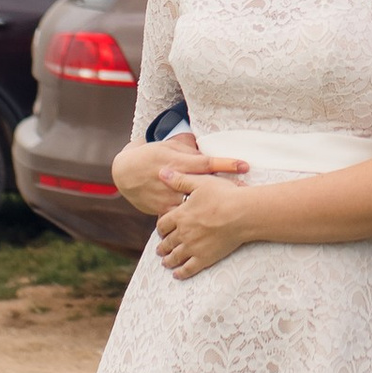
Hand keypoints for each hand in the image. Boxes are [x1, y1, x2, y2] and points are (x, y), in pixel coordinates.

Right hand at [115, 129, 249, 220]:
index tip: (245, 166)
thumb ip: (189, 146)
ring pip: (193, 207)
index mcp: (179, 162)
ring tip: (230, 215)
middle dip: (225, 191)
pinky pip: (180, 219)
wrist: (125, 173)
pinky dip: (191, 222)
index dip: (226, 164)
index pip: (206, 163)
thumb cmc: (152, 155)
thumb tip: (206, 142)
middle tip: (246, 195)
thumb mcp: (169, 146)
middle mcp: (174, 181)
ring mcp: (167, 198)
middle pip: (204, 188)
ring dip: (210, 210)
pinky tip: (206, 230)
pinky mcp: (161, 210)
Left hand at [157, 163, 255, 280]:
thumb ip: (179, 180)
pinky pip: (188, 269)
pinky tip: (177, 275)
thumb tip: (161, 172)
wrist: (242, 214)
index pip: (162, 225)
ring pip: (174, 257)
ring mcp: (193, 247)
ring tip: (166, 262)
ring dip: (168, 260)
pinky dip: (181, 273)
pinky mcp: (205, 258)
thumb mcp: (200, 183)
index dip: (160, 228)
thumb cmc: (223, 195)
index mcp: (180, 216)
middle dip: (162, 246)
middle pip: (167, 242)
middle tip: (160, 250)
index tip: (161, 231)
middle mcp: (183, 233)